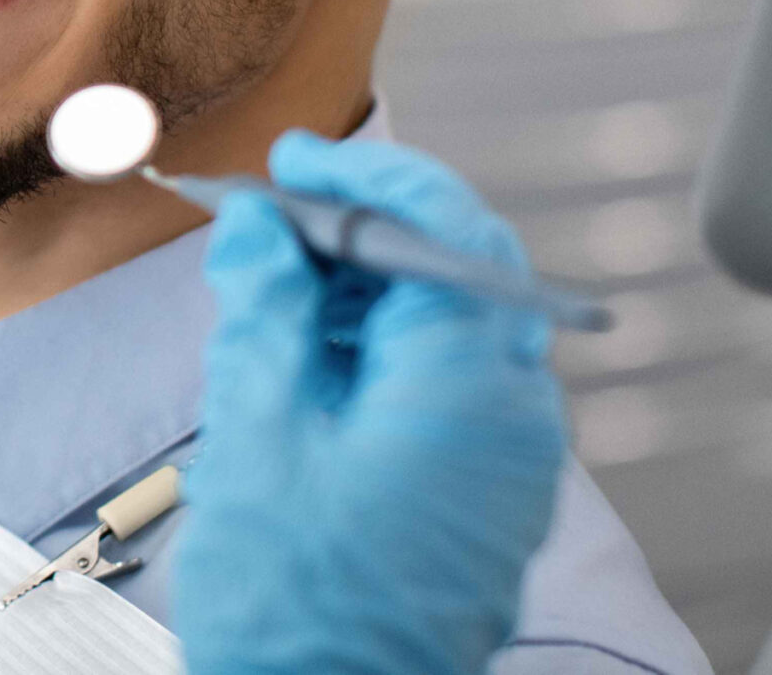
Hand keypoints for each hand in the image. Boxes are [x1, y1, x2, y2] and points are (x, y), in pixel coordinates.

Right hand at [174, 131, 566, 674]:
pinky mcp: (492, 498)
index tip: (293, 162)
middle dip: (363, 231)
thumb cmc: (297, 609)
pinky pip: (456, 388)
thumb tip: (258, 228)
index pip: (442, 226)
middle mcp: (516, 419)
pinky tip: (312, 364)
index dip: (364, 176)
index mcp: (468, 388)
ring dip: (370, 293)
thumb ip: (264, 311)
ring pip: (455, 327)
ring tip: (275, 298)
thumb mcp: (255, 434)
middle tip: (274, 222)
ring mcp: (514, 464)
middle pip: (456, 271)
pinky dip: (389, 353)